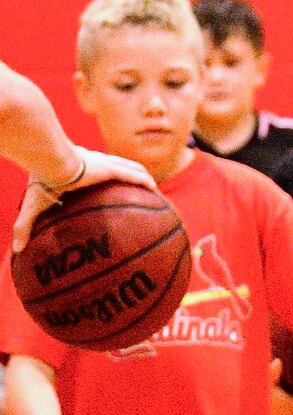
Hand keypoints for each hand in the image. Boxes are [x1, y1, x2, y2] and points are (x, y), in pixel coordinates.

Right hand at [13, 146, 155, 251]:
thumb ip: (26, 226)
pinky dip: (145, 182)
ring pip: (131, 168)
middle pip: (119, 167)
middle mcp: (95, 163)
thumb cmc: (39, 182)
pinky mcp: (111, 168)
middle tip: (141, 189)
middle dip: (131, 175)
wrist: (48, 164)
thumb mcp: (32, 206)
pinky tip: (155, 190)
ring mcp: (105, 164)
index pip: (97, 171)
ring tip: (154, 189)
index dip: (107, 176)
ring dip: (143, 177)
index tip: (113, 189)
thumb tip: (15, 251)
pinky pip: (134, 176)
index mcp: (79, 169)